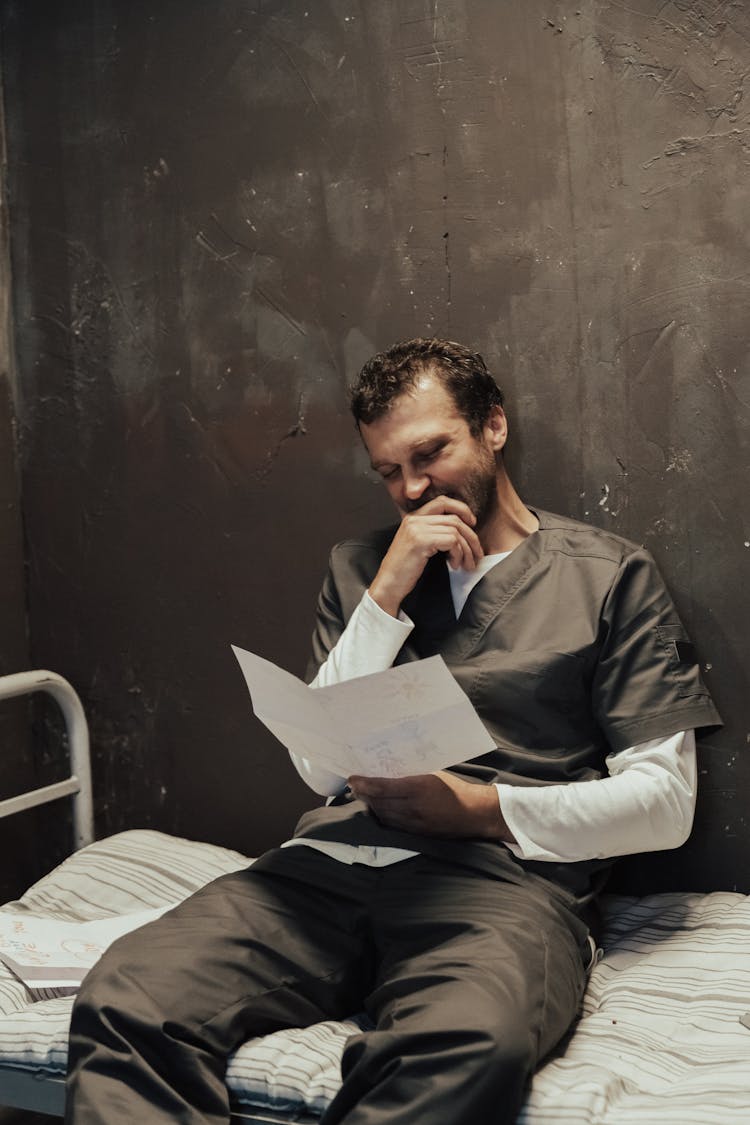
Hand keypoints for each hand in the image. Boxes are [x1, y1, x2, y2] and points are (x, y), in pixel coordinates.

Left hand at [348, 771, 513, 840]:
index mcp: (418, 787)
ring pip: (383, 815)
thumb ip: (412, 774)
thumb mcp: (434, 774)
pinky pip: (392, 824)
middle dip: (364, 794)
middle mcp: (413, 807)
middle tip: (354, 785)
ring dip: (371, 805)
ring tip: (363, 795)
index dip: (364, 784)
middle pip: (379, 802)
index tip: (352, 778)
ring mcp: (414, 822)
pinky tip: (378, 808)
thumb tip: (389, 770)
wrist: (474, 813)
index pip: (383, 787)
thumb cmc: (455, 788)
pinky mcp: (416, 832)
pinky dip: (382, 815)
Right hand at [368, 496, 482, 615]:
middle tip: (477, 554)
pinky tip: (453, 565)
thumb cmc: (404, 569)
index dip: (462, 509)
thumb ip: (433, 533)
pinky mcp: (421, 541)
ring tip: (466, 564)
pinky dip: (458, 554)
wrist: (388, 584)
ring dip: (466, 550)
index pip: (443, 501)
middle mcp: (414, 519)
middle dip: (471, 537)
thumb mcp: (418, 545)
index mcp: (413, 517)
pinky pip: (451, 541)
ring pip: (456, 531)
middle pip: (454, 518)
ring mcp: (417, 529)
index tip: (472, 524)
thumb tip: (462, 531)